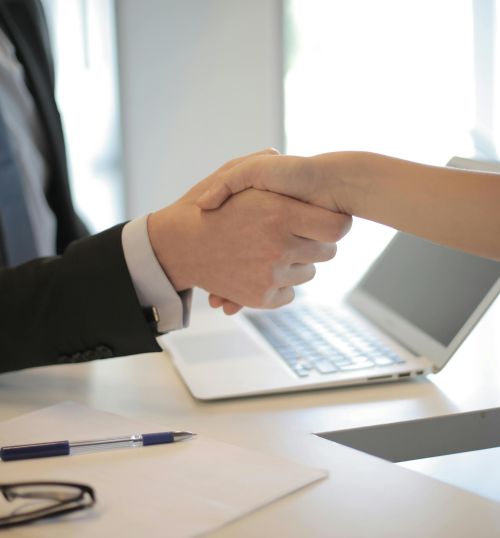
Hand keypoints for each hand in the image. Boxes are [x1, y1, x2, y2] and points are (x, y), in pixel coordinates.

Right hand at [148, 155, 350, 310]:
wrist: (177, 246)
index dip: (335, 223)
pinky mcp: (261, 298)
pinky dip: (281, 284)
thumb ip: (260, 162)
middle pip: (327, 252)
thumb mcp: (230, 173)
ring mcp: (270, 275)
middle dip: (314, 242)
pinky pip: (289, 293)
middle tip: (296, 234)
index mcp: (279, 214)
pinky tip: (263, 270)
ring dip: (296, 263)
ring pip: (308, 273)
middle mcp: (279, 247)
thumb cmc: (204, 206)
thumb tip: (280, 155)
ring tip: (272, 250)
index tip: (324, 221)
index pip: (338, 227)